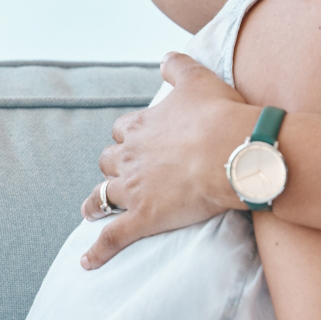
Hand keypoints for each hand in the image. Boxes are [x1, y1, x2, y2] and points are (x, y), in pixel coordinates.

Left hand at [82, 53, 260, 269]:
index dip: (130, 135)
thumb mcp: (198, 79)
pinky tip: (88, 262)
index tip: (138, 139)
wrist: (233, 151)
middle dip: (114, 166)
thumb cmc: (220, 115)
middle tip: (123, 173)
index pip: (124, 129)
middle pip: (109, 161)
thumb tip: (166, 57)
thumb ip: (178, 66)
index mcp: (141, 127)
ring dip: (96, 203)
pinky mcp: (143, 218)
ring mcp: (134, 189)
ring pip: (102, 197)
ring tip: (92, 210)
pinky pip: (112, 238)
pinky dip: (98, 251)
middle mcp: (130, 157)